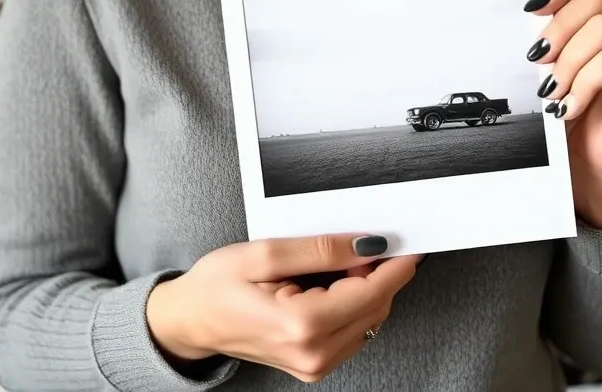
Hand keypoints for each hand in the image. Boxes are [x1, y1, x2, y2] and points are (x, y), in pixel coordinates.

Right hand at [145, 233, 419, 382]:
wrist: (191, 321)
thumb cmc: (217, 286)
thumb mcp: (265, 254)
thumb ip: (319, 249)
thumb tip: (366, 244)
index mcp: (302, 326)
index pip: (370, 293)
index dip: (395, 265)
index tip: (410, 243)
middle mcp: (313, 354)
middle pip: (375, 307)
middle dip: (381, 271)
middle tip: (372, 237)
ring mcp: (314, 364)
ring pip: (368, 319)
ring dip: (368, 287)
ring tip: (341, 259)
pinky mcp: (313, 364)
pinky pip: (353, 330)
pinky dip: (354, 302)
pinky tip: (336, 281)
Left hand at [525, 0, 601, 225]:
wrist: (592, 151)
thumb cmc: (575, 100)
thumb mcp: (560, 56)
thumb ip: (556, 29)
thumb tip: (533, 9)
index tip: (532, 8)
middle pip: (595, 1)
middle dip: (558, 31)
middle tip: (537, 60)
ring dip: (569, 63)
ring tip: (554, 90)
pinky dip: (583, 84)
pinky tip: (571, 105)